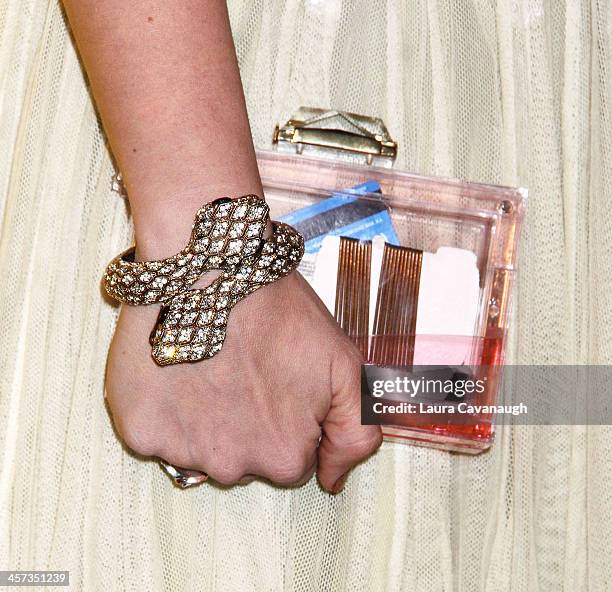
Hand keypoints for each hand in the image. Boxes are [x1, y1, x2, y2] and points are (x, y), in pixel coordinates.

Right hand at [105, 270, 381, 491]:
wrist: (209, 266)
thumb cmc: (275, 308)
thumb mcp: (342, 363)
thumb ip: (354, 430)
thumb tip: (333, 480)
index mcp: (284, 457)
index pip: (291, 459)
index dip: (286, 417)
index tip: (276, 380)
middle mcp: (231, 468)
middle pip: (245, 459)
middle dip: (247, 422)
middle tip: (242, 368)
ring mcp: (180, 453)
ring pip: (201, 449)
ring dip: (204, 416)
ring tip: (208, 364)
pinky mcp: (139, 431)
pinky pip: (157, 434)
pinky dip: (166, 409)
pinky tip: (177, 370)